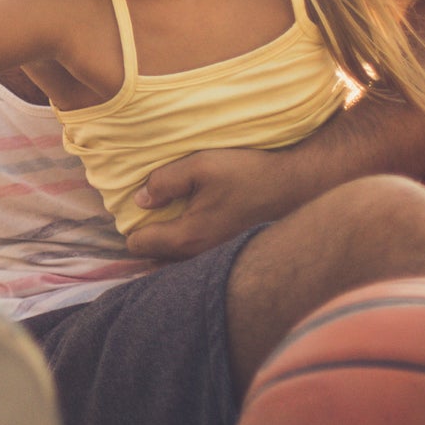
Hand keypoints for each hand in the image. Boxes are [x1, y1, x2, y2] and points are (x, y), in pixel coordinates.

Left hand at [123, 148, 289, 259]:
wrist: (292, 186)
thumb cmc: (246, 174)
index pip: (138, 245)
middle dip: (146, 234)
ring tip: (168, 213)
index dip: (131, 223)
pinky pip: (190, 256)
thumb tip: (140, 199)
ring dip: (164, 239)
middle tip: (151, 208)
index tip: (138, 205)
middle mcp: (197, 255)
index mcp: (186, 236)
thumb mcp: (199, 166)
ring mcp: (213, 258)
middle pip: (152, 256)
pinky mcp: (224, 253)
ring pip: (172, 258)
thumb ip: (164, 182)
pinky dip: (182, 242)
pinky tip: (191, 218)